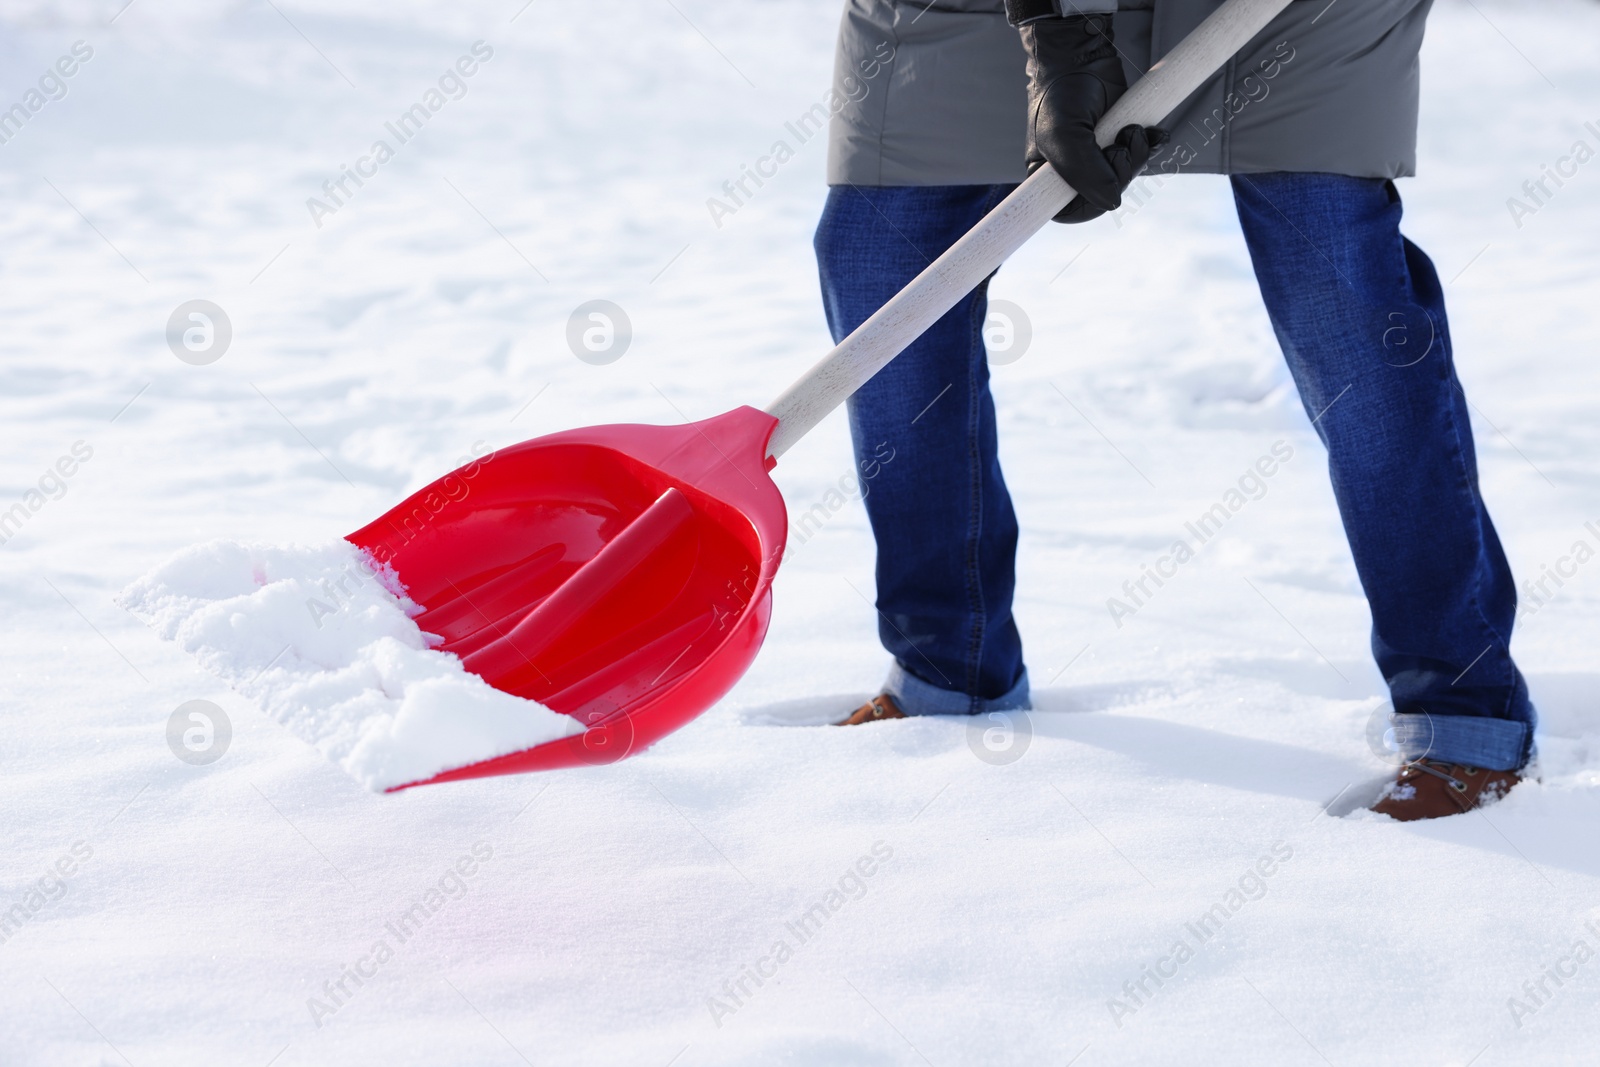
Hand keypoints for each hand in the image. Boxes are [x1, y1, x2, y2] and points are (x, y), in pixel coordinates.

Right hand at [1021, 15, 1167, 222]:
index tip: (1098, 187)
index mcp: (1049, 177)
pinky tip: (1152, 132)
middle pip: (1105, 195)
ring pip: (1128, 176)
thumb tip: (1113, 202)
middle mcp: (1075, 171)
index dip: (1088, 206)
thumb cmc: (1062, 94)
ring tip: (1131, 129)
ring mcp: (1100, 155)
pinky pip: (1144, 155)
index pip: (1069, 213)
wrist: (1082, 56)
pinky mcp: (1122, 138)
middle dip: (1120, 173)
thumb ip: (1085, 173)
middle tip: (1118, 146)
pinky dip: (1152, 144)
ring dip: (1138, 155)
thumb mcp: (1064, 136)